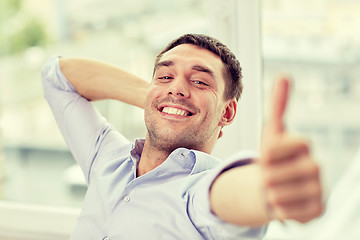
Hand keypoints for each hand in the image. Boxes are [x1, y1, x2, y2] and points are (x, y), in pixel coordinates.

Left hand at [260, 77, 322, 222]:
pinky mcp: (317, 210)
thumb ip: (278, 106)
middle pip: (275, 174)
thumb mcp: (271, 133)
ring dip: (270, 194)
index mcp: (303, 145)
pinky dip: (279, 209)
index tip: (266, 156)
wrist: (275, 186)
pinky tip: (283, 203)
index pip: (275, 149)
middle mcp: (316, 166)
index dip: (265, 154)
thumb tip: (285, 75)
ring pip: (280, 195)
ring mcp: (319, 190)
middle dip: (265, 176)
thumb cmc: (272, 159)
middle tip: (268, 176)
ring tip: (274, 189)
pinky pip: (288, 213)